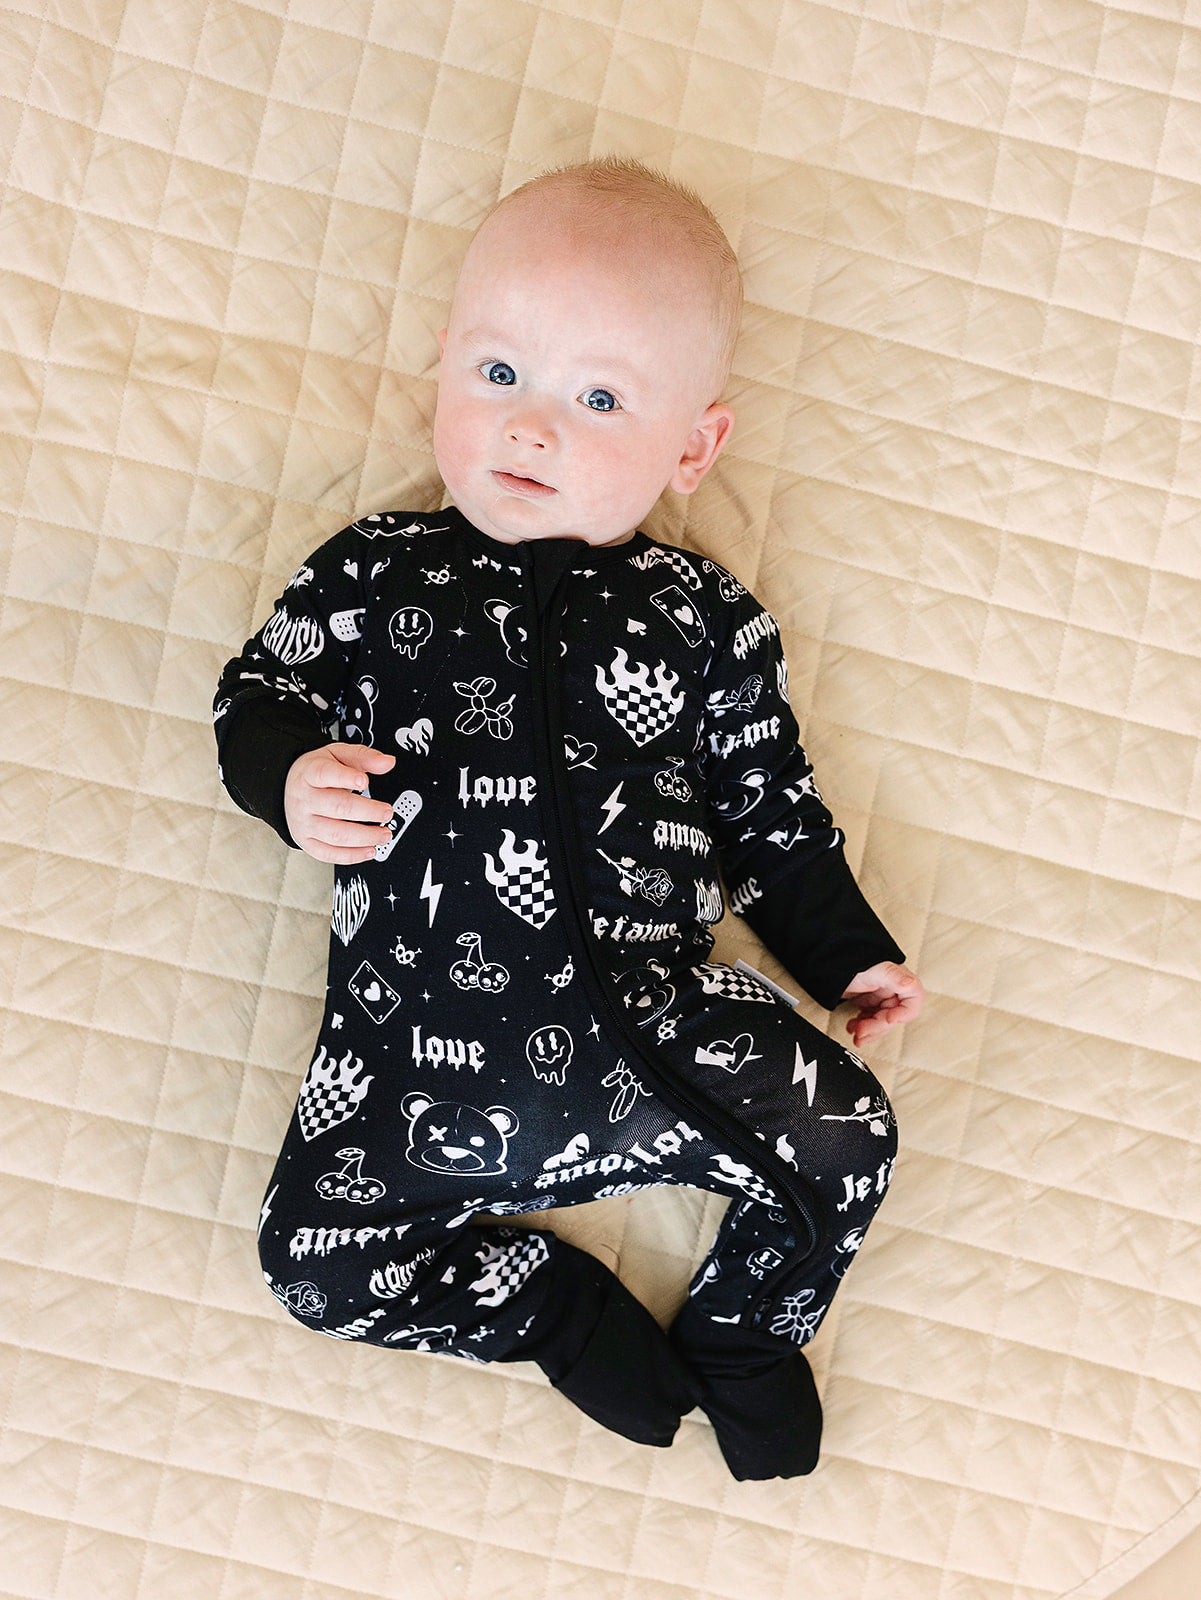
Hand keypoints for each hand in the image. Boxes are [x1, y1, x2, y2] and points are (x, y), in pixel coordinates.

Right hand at [284, 743, 395, 862]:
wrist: (289, 788)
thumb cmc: (316, 772)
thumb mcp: (337, 755)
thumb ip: (363, 757)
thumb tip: (387, 762)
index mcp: (310, 773)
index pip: (325, 774)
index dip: (345, 778)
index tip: (365, 781)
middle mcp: (305, 800)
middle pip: (337, 807)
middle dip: (367, 812)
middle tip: (387, 812)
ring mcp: (305, 823)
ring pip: (335, 835)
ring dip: (364, 837)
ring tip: (384, 834)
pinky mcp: (307, 842)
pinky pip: (329, 854)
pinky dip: (352, 856)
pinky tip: (369, 850)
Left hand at [840, 961, 923, 1047]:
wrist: (832, 959)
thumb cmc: (853, 958)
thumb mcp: (875, 968)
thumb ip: (894, 976)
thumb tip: (910, 984)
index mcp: (900, 981)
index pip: (913, 1002)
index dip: (904, 1014)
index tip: (888, 1019)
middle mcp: (893, 990)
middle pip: (892, 1016)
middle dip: (877, 1027)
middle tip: (861, 1031)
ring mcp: (880, 997)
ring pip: (881, 1022)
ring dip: (868, 1031)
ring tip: (855, 1034)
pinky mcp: (868, 1002)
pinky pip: (870, 1020)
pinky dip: (861, 1026)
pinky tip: (851, 1027)